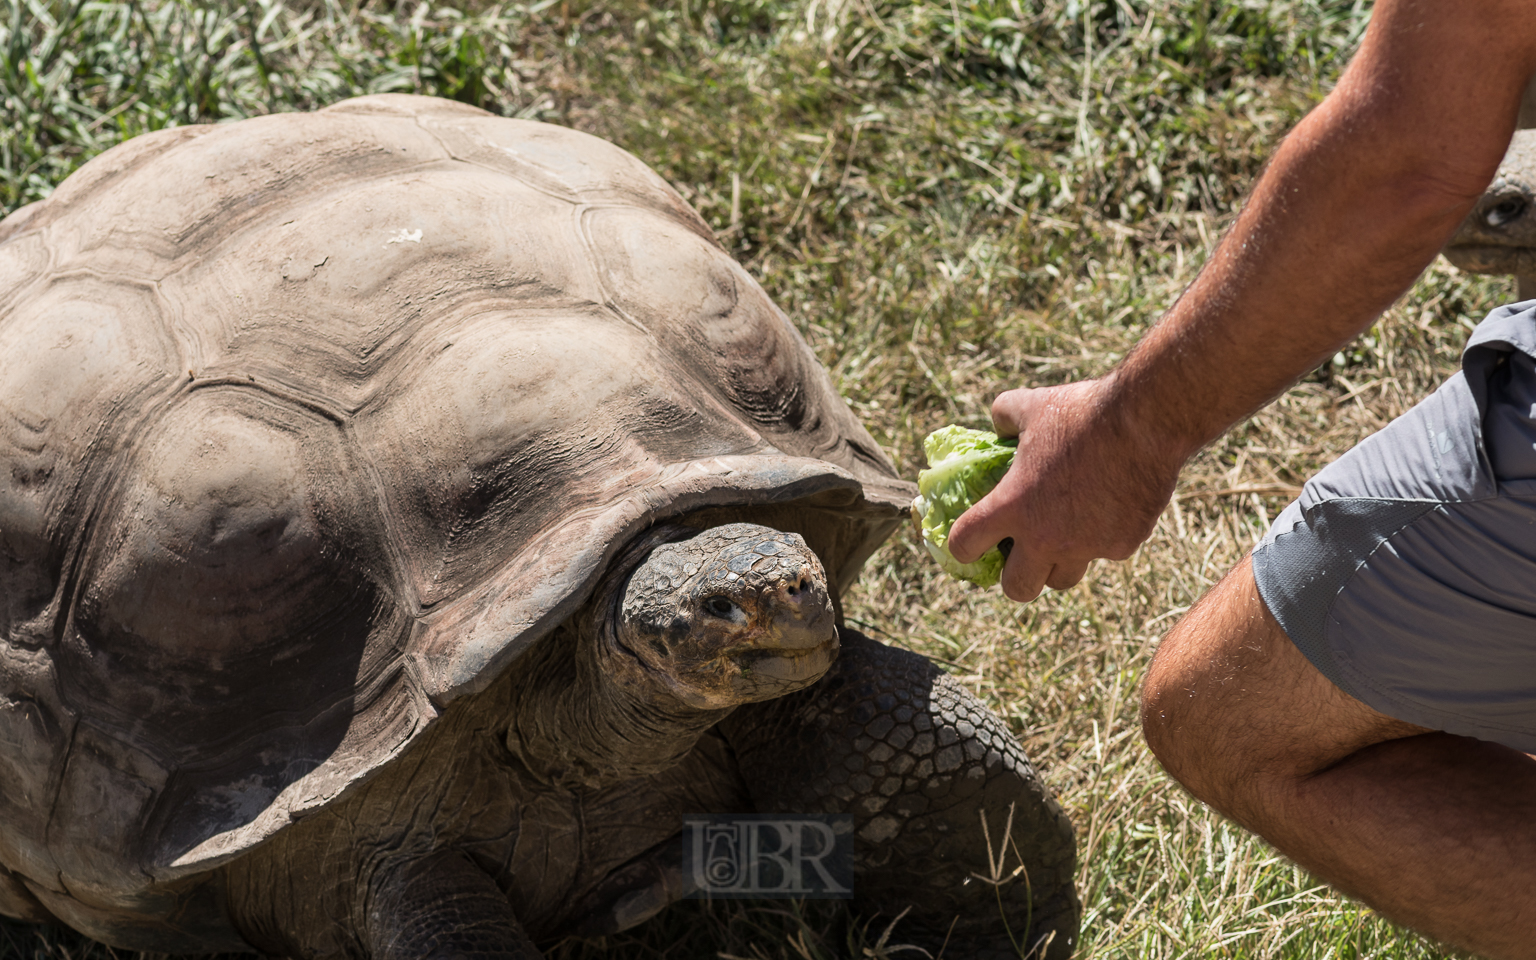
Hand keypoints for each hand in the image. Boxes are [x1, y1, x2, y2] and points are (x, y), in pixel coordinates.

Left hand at [947, 377, 1184, 601]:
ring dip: (1057, 563)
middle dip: (1014, 577)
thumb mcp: (1030, 405)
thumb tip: (999, 426)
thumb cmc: (1082, 411)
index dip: (961, 546)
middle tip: (1019, 555)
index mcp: (1012, 506)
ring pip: (1063, 578)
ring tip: (1062, 536)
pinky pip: (1104, 553)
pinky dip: (1101, 538)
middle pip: (1018, 589)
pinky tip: (1107, 510)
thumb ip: (1004, 417)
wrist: (1145, 419)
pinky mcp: (1123, 545)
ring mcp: (1087, 546)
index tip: (969, 541)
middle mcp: (1045, 537)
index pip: (964, 545)